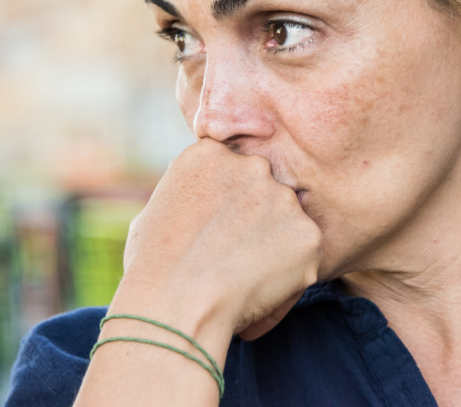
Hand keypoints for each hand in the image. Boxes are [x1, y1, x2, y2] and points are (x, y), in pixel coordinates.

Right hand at [118, 138, 322, 341]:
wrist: (176, 305)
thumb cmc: (153, 267)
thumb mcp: (154, 211)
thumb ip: (189, 196)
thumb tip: (202, 206)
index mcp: (208, 154)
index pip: (229, 169)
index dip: (223, 202)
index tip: (212, 229)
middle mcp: (250, 165)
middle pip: (260, 189)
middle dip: (252, 218)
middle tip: (229, 256)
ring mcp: (283, 198)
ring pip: (284, 220)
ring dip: (272, 244)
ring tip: (240, 277)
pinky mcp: (308, 233)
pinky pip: (303, 254)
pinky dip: (289, 274)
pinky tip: (258, 291)